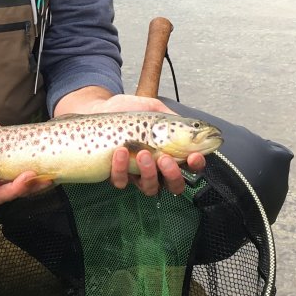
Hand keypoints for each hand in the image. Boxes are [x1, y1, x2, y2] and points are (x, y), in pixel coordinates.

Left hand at [55, 88, 205, 194]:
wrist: (98, 109)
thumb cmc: (126, 110)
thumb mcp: (152, 107)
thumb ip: (170, 116)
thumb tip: (187, 124)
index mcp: (170, 151)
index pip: (190, 165)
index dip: (196, 164)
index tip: (194, 156)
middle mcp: (156, 167)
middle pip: (174, 185)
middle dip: (173, 175)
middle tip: (165, 158)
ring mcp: (137, 174)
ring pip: (150, 188)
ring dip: (149, 173)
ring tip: (142, 153)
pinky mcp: (117, 175)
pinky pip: (122, 182)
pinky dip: (121, 169)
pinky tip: (120, 151)